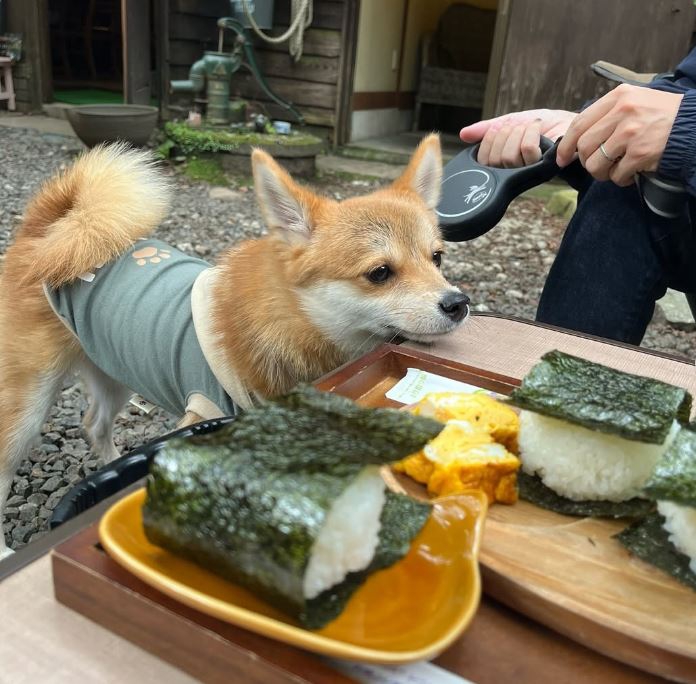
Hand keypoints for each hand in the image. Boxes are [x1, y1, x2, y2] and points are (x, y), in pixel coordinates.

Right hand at [460, 109, 574, 166]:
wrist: (567, 121)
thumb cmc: (540, 125)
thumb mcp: (508, 122)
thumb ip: (486, 129)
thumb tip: (462, 134)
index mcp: (500, 164)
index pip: (482, 159)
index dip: (488, 139)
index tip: (500, 128)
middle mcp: (511, 172)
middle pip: (494, 159)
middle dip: (505, 134)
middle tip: (517, 127)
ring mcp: (527, 172)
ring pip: (509, 156)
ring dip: (519, 132)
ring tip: (529, 127)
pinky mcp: (543, 168)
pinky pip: (527, 151)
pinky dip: (531, 132)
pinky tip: (538, 128)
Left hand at [556, 84, 682, 185]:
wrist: (695, 126)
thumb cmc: (663, 116)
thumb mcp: (635, 102)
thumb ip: (608, 114)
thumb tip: (577, 138)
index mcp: (619, 97)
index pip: (579, 123)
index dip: (566, 145)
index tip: (562, 159)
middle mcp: (623, 112)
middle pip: (584, 146)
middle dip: (586, 162)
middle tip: (598, 166)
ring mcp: (631, 133)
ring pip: (595, 164)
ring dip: (601, 174)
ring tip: (614, 170)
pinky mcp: (640, 153)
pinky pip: (616, 175)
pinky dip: (620, 179)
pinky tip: (630, 173)